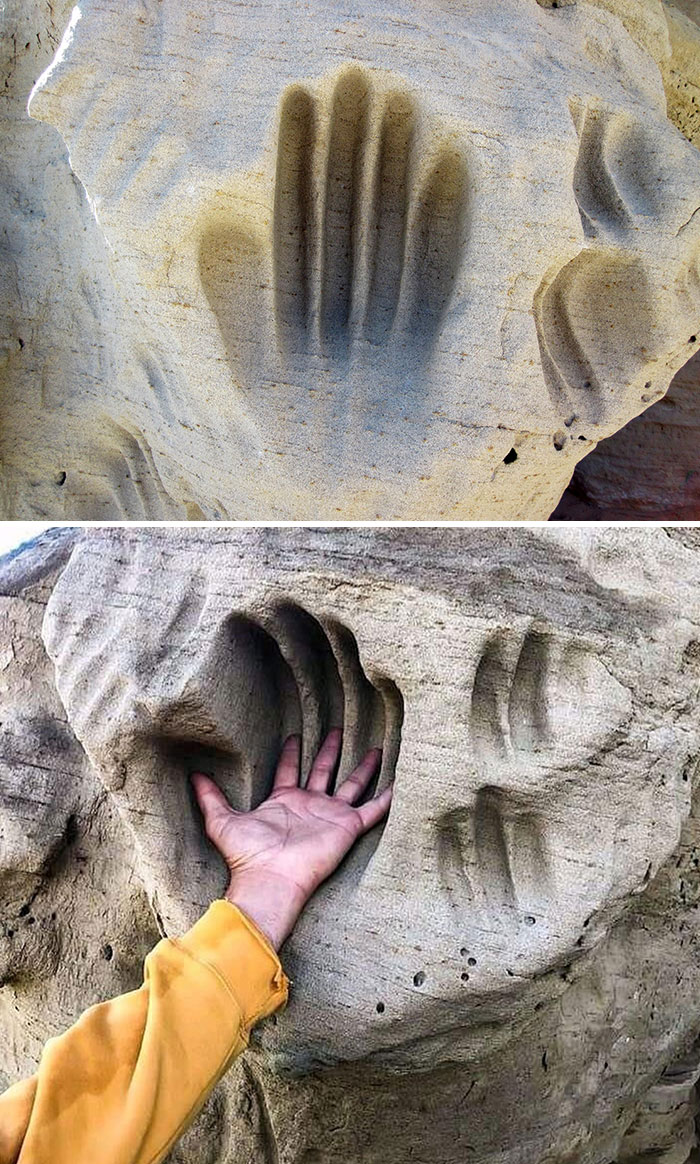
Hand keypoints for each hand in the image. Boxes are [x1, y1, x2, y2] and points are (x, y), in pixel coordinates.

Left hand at [190, 730, 392, 949]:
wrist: (270, 880)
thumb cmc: (247, 856)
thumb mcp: (222, 821)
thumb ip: (210, 797)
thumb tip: (192, 775)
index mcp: (284, 801)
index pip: (290, 770)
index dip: (292, 753)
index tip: (295, 736)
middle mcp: (309, 806)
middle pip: (324, 771)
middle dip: (331, 751)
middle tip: (339, 729)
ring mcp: (330, 816)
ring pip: (352, 786)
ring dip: (364, 768)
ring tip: (377, 749)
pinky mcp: (347, 827)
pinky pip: (372, 810)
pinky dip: (386, 799)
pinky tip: (400, 785)